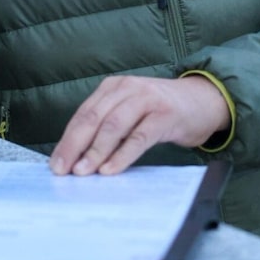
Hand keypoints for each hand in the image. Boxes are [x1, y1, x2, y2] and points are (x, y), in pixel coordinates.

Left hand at [50, 75, 230, 175]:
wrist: (204, 100)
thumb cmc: (161, 111)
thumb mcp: (131, 110)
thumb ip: (108, 125)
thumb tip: (78, 158)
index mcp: (113, 87)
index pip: (83, 114)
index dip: (67, 140)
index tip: (55, 164)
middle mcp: (127, 89)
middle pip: (94, 118)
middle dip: (75, 146)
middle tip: (63, 171)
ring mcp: (147, 100)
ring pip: (114, 126)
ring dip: (95, 151)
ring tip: (83, 172)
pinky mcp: (165, 115)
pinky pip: (139, 137)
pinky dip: (122, 155)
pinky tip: (110, 169)